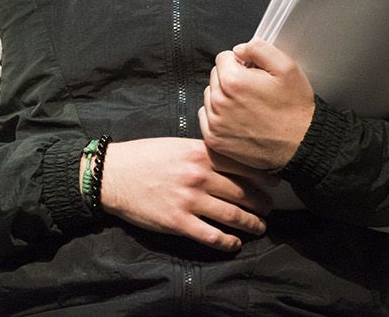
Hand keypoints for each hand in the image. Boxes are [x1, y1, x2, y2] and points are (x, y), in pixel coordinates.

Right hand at [99, 137, 273, 251]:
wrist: (114, 175)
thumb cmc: (145, 156)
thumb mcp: (178, 145)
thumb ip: (205, 151)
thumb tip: (230, 158)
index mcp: (201, 153)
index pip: (244, 165)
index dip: (264, 177)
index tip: (274, 183)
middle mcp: (200, 176)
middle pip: (244, 192)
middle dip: (262, 203)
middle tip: (269, 208)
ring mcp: (190, 200)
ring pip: (233, 215)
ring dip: (251, 224)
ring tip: (259, 227)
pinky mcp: (178, 222)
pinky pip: (212, 236)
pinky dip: (228, 242)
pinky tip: (235, 244)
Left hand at [200, 40, 315, 170]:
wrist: (300, 145)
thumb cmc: (294, 109)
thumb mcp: (286, 67)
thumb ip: (258, 48)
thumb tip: (239, 49)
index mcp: (233, 81)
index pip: (223, 58)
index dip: (240, 62)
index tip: (252, 72)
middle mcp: (219, 102)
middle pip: (215, 76)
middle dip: (231, 78)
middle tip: (253, 89)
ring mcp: (215, 123)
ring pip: (210, 96)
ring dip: (224, 96)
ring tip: (248, 105)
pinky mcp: (215, 139)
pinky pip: (206, 117)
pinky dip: (218, 115)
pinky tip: (238, 118)